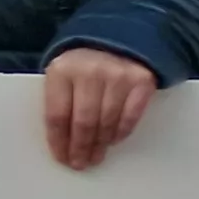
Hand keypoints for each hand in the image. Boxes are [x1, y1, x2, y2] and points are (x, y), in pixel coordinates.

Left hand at [42, 46, 156, 170]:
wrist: (119, 36)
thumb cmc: (82, 62)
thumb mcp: (63, 72)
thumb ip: (60, 98)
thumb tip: (60, 140)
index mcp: (61, 70)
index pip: (56, 115)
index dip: (58, 140)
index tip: (61, 157)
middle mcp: (89, 72)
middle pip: (83, 122)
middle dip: (80, 147)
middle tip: (80, 163)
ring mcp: (117, 76)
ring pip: (106, 122)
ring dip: (100, 144)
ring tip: (95, 156)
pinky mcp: (141, 81)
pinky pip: (130, 117)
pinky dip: (120, 133)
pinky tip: (112, 140)